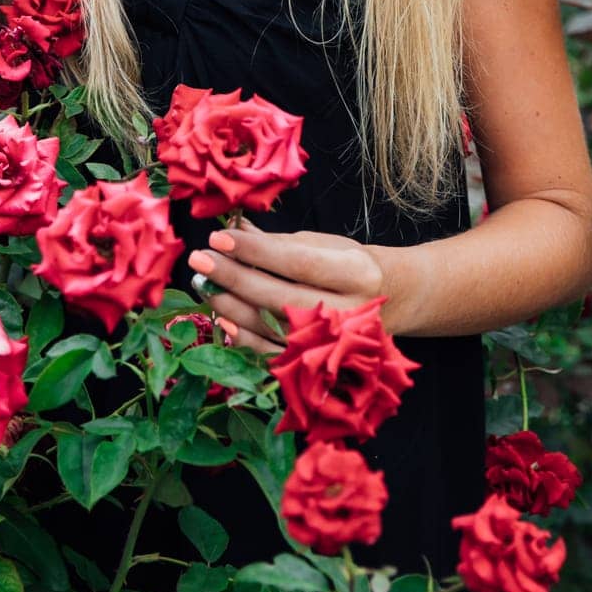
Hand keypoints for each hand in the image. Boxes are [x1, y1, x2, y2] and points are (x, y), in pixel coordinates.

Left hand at [186, 217, 397, 356]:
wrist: (390, 301)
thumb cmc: (349, 266)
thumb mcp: (325, 244)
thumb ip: (278, 241)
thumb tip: (233, 228)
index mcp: (356, 273)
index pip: (297, 261)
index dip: (255, 250)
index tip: (220, 236)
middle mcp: (347, 312)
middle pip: (279, 296)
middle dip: (234, 276)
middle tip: (200, 258)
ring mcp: (333, 344)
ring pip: (271, 328)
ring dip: (230, 305)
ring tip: (205, 283)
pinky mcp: (318, 364)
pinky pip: (272, 355)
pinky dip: (243, 338)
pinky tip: (222, 317)